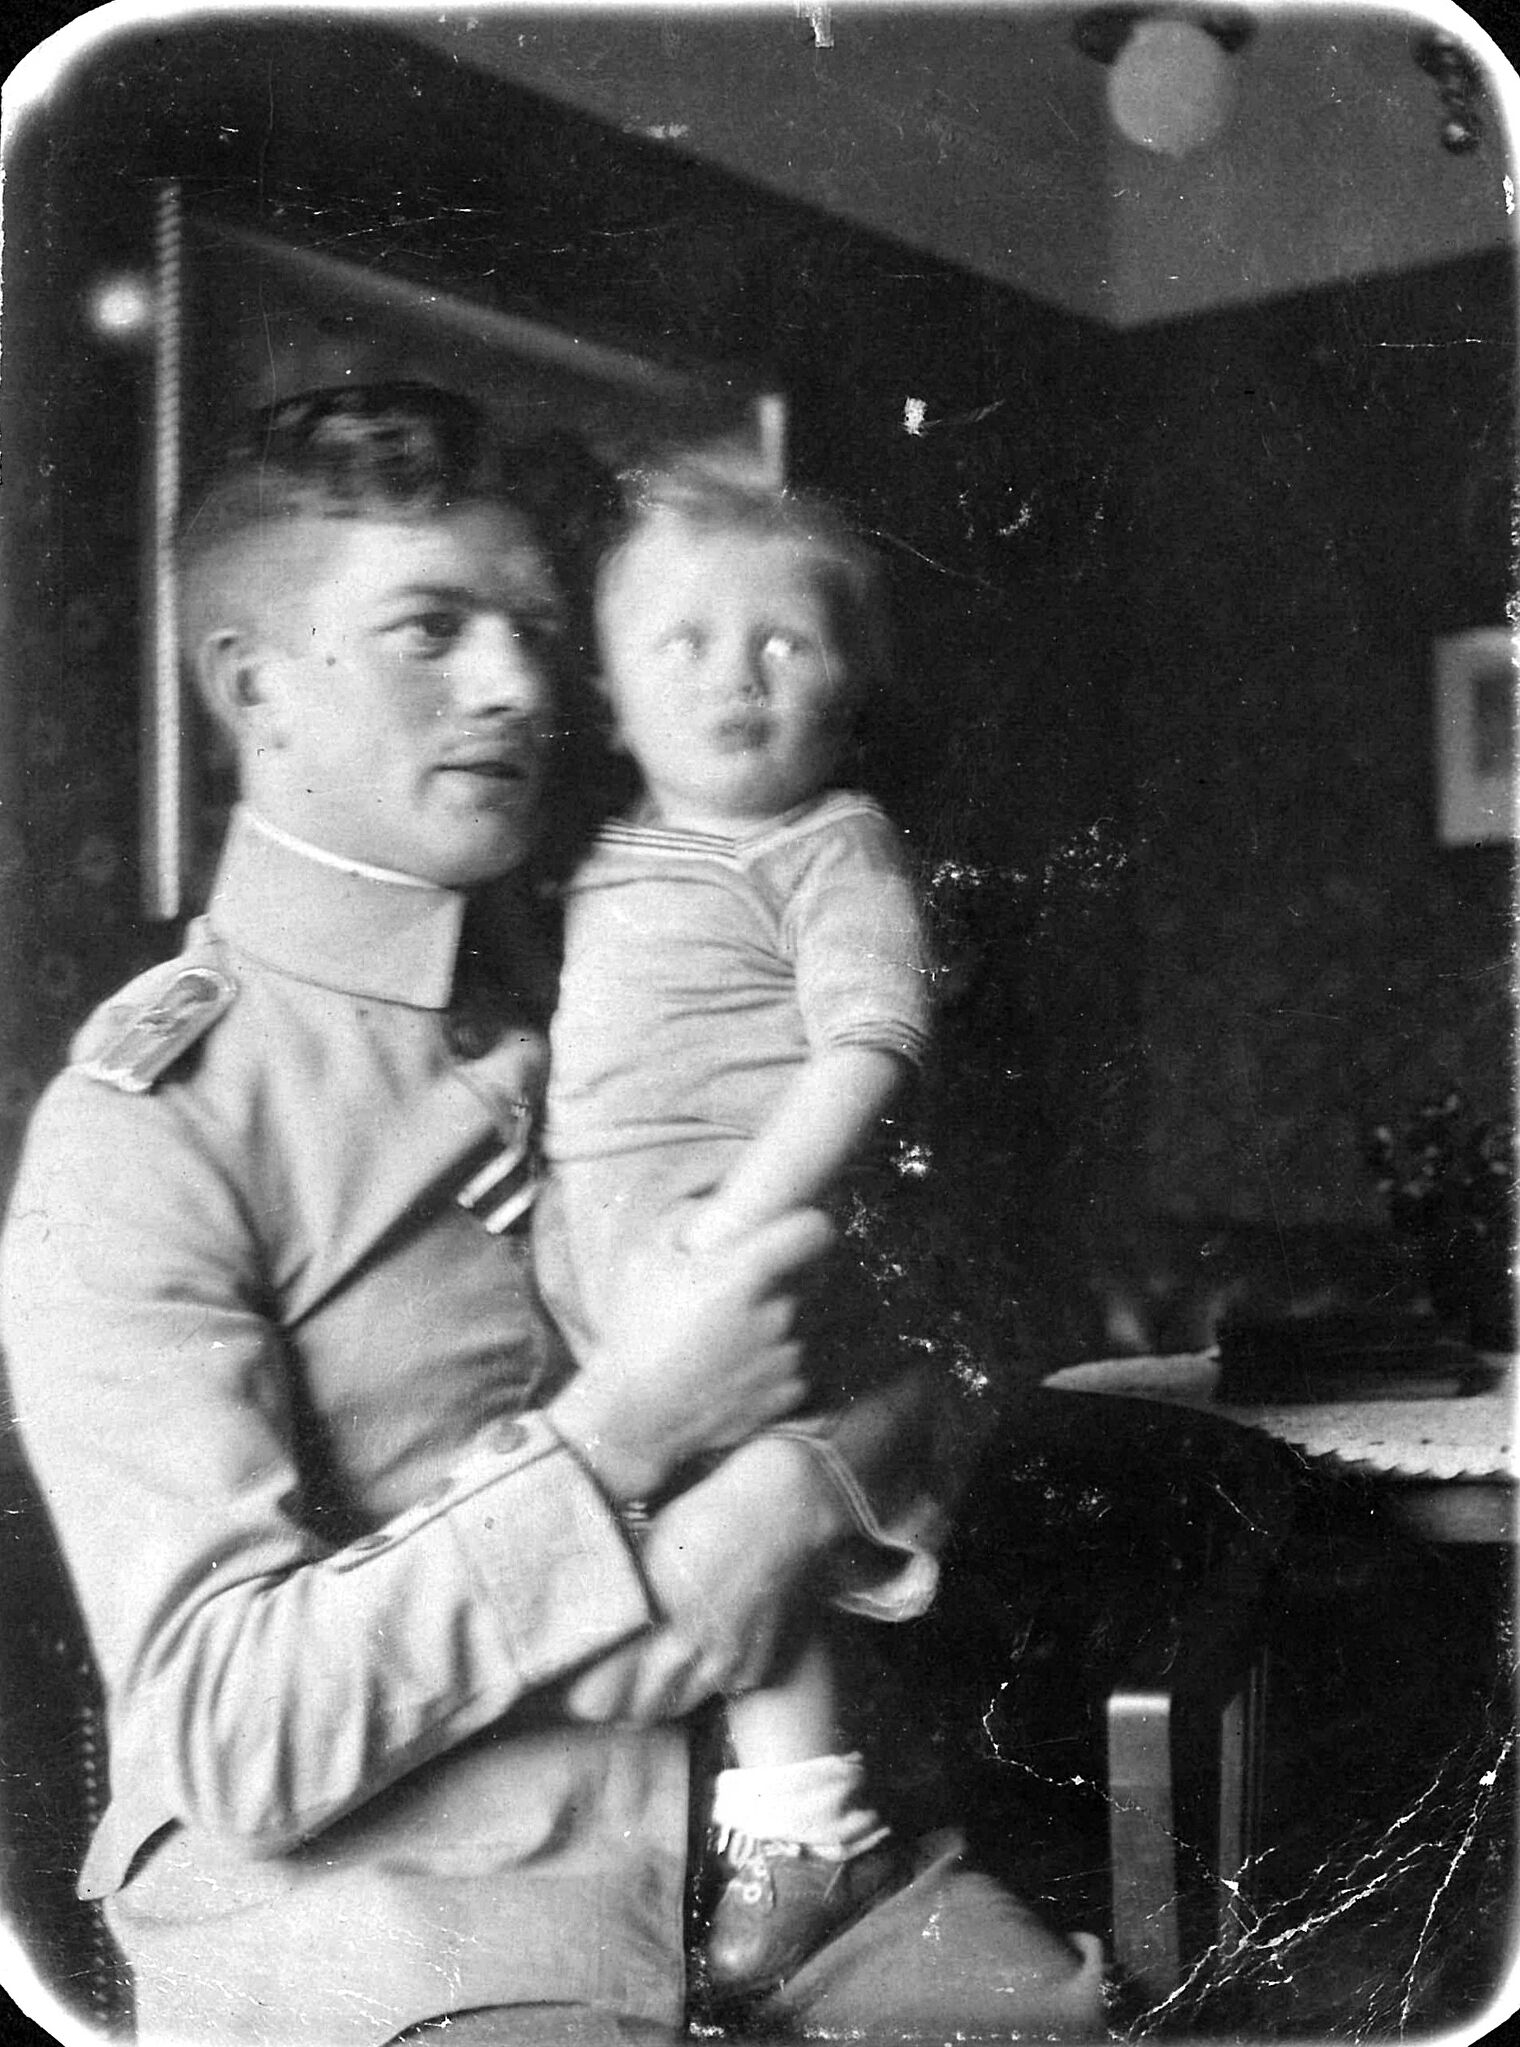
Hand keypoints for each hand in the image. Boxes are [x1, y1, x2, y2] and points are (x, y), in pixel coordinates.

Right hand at [546, 1205, 832, 1499]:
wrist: (633, 1420)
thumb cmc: (633, 1336)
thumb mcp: (643, 1261)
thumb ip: (682, 1223)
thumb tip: (706, 1206)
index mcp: (745, 1273)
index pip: (813, 1229)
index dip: (807, 1226)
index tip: (796, 1232)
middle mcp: (776, 1311)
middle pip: (802, 1279)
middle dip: (777, 1282)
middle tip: (736, 1296)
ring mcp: (785, 1355)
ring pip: (798, 1324)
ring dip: (775, 1326)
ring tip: (727, 1341)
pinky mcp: (788, 1393)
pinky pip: (794, 1366)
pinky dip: (773, 1366)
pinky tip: (735, 1371)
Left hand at [560, 1435, 842, 1721]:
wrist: (781, 1509)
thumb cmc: (705, 1513)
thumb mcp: (646, 1545)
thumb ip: (616, 1590)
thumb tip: (574, 1612)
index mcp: (651, 1617)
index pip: (596, 1697)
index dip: (580, 1693)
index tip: (572, 1677)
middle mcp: (687, 1649)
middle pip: (636, 1713)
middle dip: (617, 1702)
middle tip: (606, 1678)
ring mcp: (725, 1662)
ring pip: (677, 1705)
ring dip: (660, 1695)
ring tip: (650, 1669)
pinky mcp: (755, 1664)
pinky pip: (721, 1690)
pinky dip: (707, 1679)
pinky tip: (702, 1650)